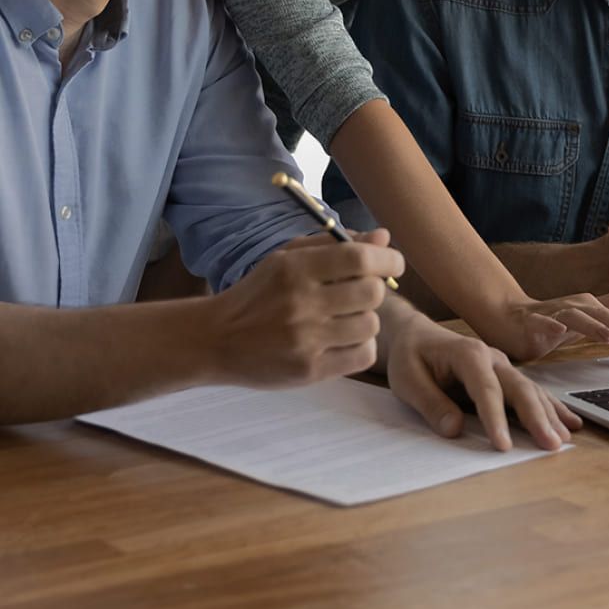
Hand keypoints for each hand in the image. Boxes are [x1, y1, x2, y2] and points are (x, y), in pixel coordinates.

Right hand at [209, 230, 403, 385]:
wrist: (216, 339)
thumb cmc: (258, 293)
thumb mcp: (287, 258)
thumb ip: (335, 244)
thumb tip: (383, 238)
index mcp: (295, 268)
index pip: (359, 258)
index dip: (387, 259)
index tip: (392, 262)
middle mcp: (301, 303)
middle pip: (372, 292)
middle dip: (376, 289)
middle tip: (362, 292)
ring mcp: (305, 339)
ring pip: (371, 325)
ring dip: (366, 319)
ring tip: (345, 317)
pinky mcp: (309, 370)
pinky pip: (362, 355)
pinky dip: (360, 345)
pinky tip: (341, 339)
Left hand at [384, 314, 581, 451]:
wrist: (415, 336)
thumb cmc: (410, 357)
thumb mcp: (407, 379)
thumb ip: (430, 403)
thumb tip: (453, 429)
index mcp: (468, 354)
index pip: (486, 390)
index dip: (495, 420)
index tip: (503, 447)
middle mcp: (492, 357)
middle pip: (519, 389)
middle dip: (537, 418)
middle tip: (552, 446)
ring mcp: (502, 366)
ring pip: (531, 391)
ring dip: (549, 416)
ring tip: (563, 440)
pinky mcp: (506, 376)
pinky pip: (532, 392)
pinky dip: (551, 408)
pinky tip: (570, 423)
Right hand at [495, 286, 608, 365]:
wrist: (508, 317)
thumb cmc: (552, 319)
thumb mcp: (587, 315)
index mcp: (588, 308)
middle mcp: (573, 307)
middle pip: (600, 315)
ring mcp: (551, 314)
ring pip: (574, 317)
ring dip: (592, 325)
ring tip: (608, 336)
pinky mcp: (531, 322)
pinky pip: (540, 322)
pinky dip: (548, 324)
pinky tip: (557, 331)